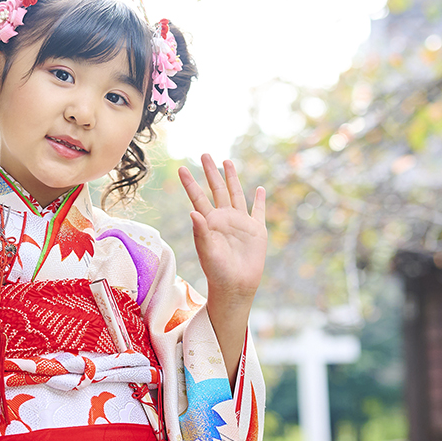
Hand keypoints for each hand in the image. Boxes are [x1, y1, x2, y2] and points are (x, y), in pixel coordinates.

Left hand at [178, 154, 266, 381]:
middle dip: (211, 172)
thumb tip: (193, 212)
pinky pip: (258, 211)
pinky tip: (259, 188)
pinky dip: (259, 200)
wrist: (236, 286)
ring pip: (237, 194)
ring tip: (228, 162)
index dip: (191, 183)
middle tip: (205, 154)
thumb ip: (201, 232)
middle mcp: (224, 218)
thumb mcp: (207, 251)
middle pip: (217, 189)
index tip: (182, 168)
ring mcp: (241, 223)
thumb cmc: (217, 271)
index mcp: (209, 222)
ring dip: (233, 178)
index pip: (198, 197)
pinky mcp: (256, 231)